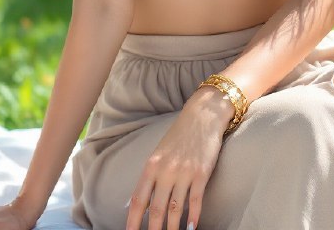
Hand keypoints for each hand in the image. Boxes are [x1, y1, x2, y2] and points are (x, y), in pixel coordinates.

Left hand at [125, 86, 234, 229]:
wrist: (203, 115)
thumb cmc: (179, 136)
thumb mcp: (158, 154)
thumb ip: (147, 178)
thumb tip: (130, 204)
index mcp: (152, 165)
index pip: (139, 200)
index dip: (133, 221)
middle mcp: (166, 170)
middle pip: (157, 209)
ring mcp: (184, 172)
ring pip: (176, 209)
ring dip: (172, 229)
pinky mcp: (202, 173)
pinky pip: (195, 201)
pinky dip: (193, 217)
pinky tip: (191, 228)